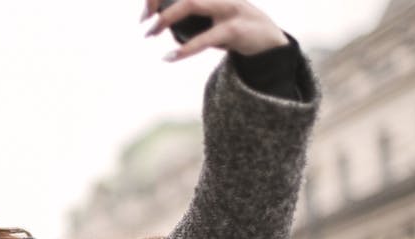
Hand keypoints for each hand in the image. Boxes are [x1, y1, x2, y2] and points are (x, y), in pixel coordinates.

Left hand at [141, 0, 287, 59]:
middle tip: (143, 20)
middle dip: (158, 0)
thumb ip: (191, 16)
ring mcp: (229, 7)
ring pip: (192, 3)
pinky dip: (186, 49)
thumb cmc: (236, 29)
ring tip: (150, 33)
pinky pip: (206, 37)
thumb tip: (161, 23)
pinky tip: (171, 57)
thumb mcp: (213, 18)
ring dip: (166, 17)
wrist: (271, 43)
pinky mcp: (236, 28)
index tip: (145, 11)